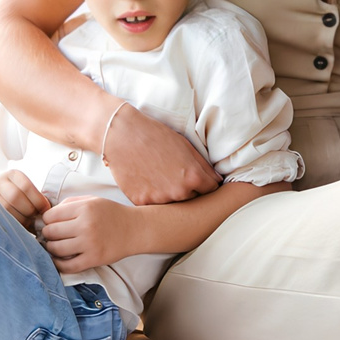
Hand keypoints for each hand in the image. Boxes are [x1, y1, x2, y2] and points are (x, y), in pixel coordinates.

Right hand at [0, 170, 50, 229]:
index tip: (45, 210)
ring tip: (27, 224)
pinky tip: (18, 228)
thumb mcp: (24, 190)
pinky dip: (11, 225)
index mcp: (13, 175)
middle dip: (28, 211)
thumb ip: (35, 197)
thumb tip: (48, 212)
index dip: (38, 200)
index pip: (26, 186)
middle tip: (35, 219)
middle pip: (15, 197)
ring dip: (20, 220)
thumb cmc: (14, 196)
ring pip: (6, 209)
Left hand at [39, 195, 145, 272]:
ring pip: (56, 249)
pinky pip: (67, 266)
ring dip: (51, 248)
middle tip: (50, 235)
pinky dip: (58, 264)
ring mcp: (89, 244)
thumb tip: (47, 216)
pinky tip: (59, 259)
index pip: (50, 216)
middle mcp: (86, 225)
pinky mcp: (93, 259)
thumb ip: (69, 203)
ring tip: (55, 246)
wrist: (134, 229)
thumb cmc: (111, 214)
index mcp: (84, 209)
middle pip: (51, 232)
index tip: (50, 223)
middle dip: (47, 234)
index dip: (47, 220)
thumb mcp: (92, 200)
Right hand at [101, 104, 218, 203]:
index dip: (203, 182)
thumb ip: (204, 166)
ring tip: (157, 175)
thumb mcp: (185, 146)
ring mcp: (159, 199)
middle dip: (186, 189)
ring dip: (168, 194)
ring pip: (172, 203)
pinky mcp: (141, 202)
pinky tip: (145, 180)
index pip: (210, 190)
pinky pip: (152, 204)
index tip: (195, 177)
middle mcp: (178, 192)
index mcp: (193, 177)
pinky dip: (151, 196)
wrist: (122, 135)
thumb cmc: (155, 136)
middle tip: (172, 173)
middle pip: (191, 199)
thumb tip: (217, 181)